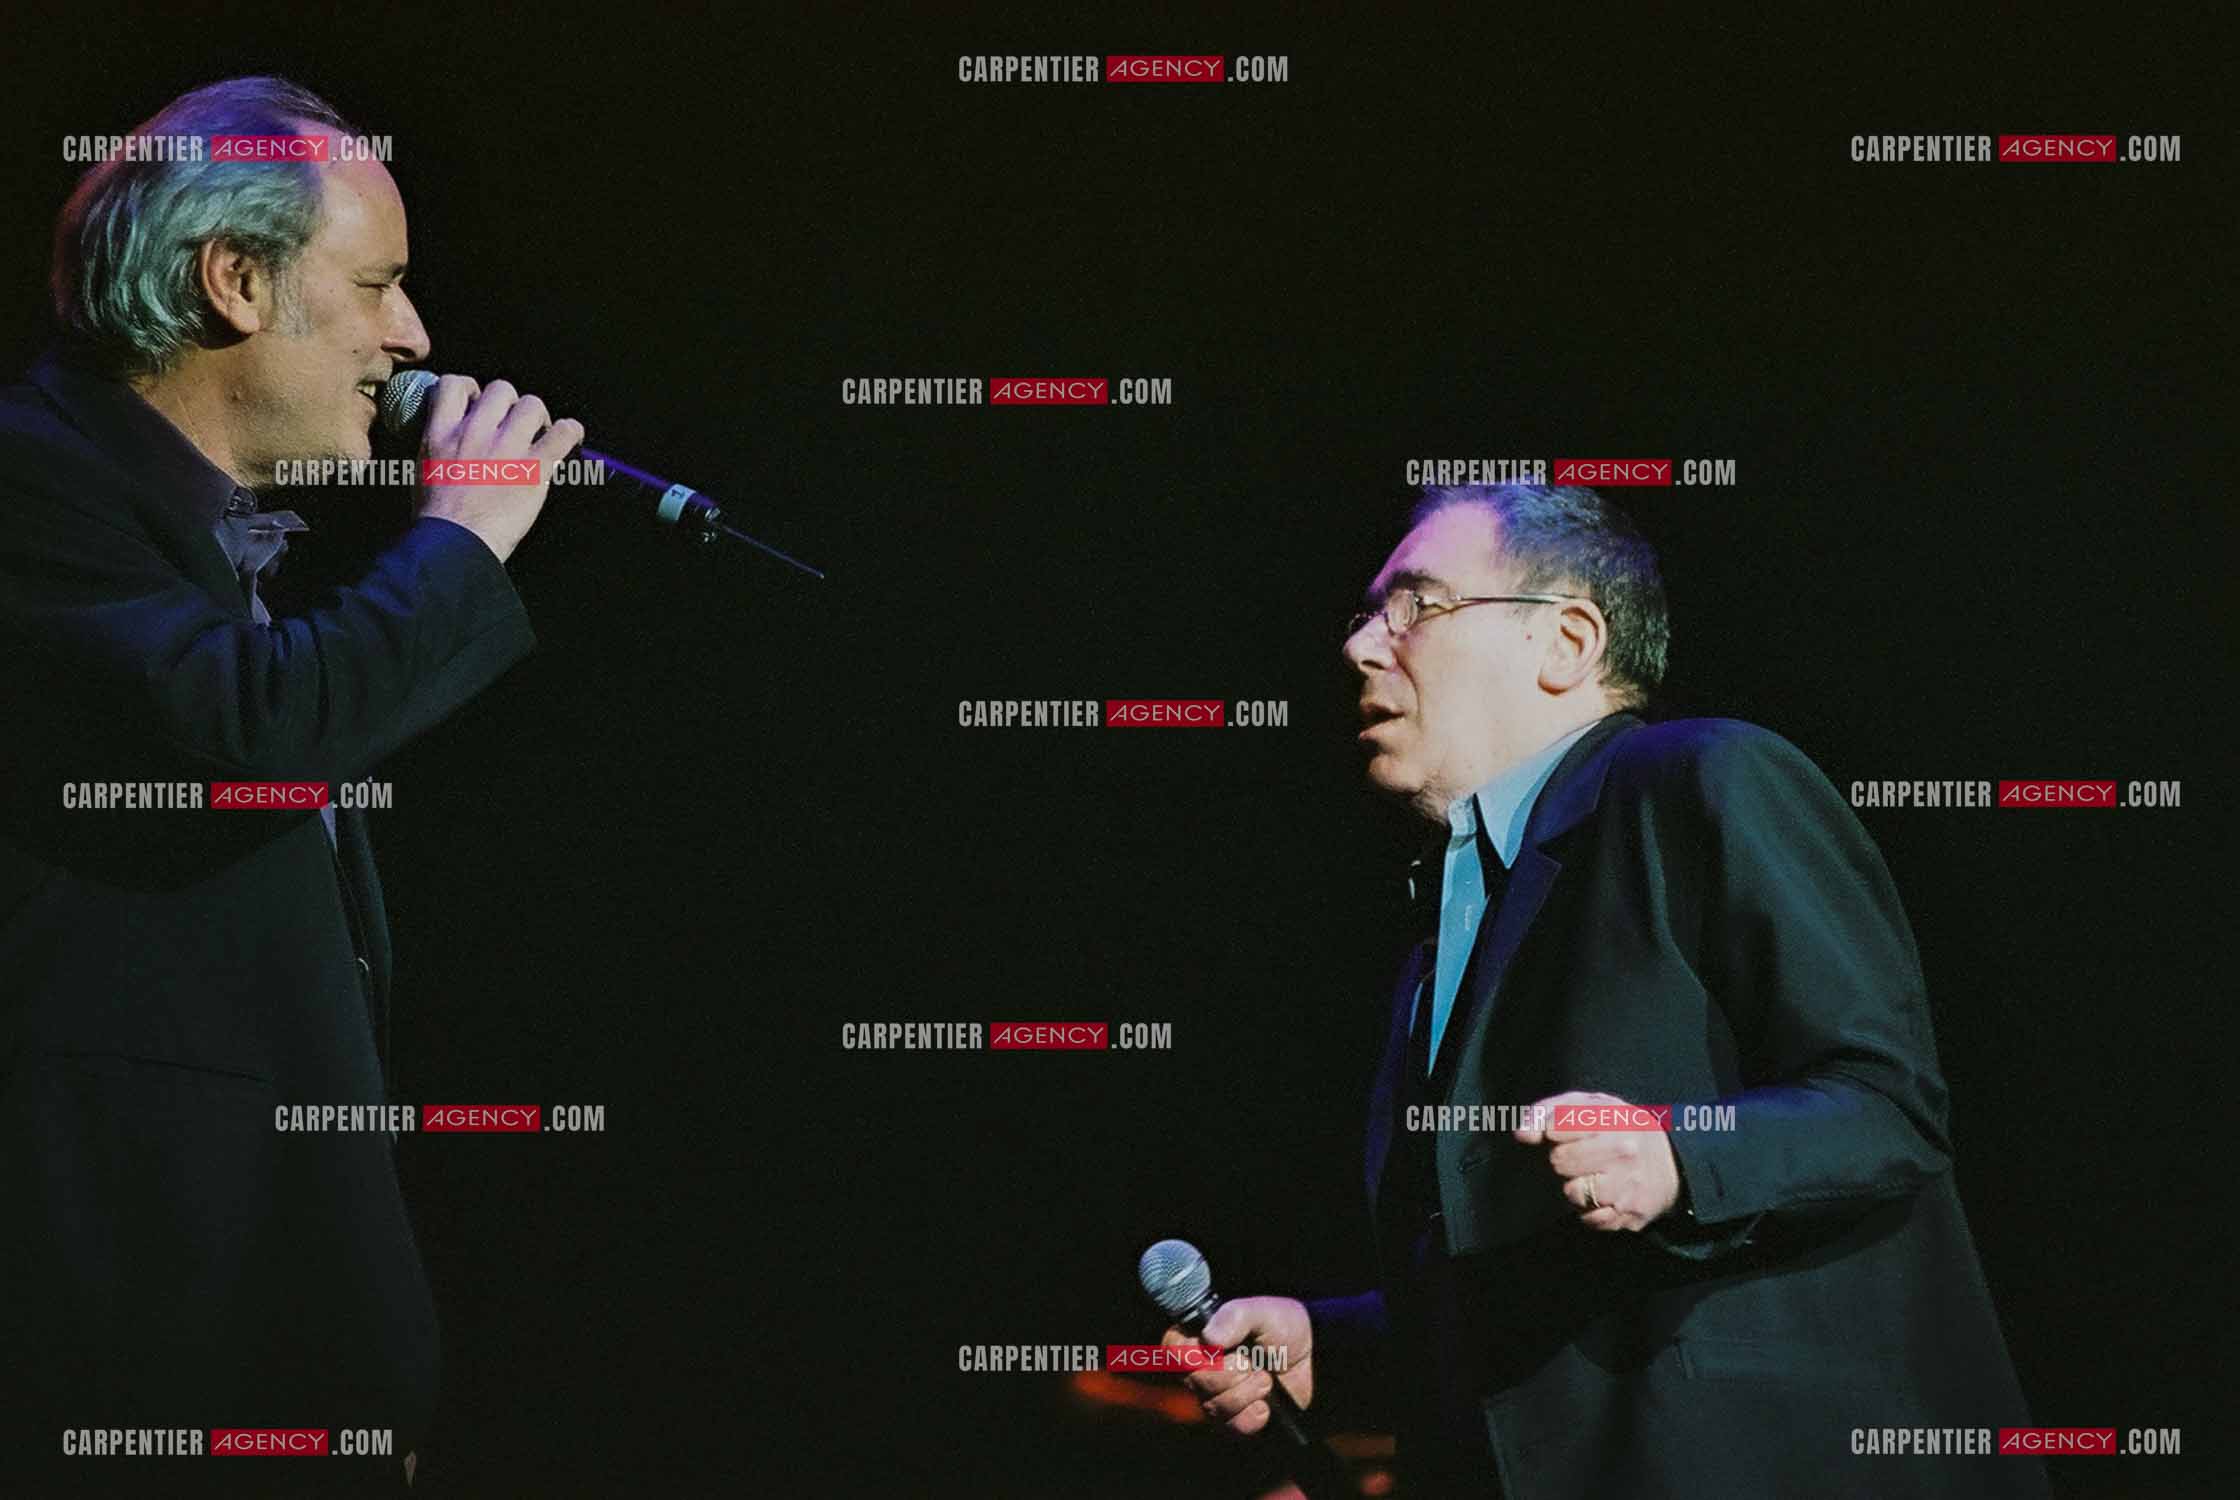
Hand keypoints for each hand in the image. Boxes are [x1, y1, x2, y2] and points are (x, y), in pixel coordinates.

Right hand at [413, 375, 584, 562]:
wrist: (455, 546)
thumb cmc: (437, 519)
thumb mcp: (423, 470)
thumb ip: (439, 447)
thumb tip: (450, 439)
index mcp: (441, 433)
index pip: (453, 384)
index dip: (469, 388)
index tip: (476, 402)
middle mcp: (474, 432)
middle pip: (501, 390)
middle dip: (509, 403)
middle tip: (513, 424)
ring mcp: (506, 448)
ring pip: (532, 405)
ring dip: (538, 417)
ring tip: (540, 433)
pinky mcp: (535, 468)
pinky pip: (563, 433)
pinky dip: (571, 432)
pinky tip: (571, 438)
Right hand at [1162, 1295, 1313, 1435]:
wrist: (1316, 1360)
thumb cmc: (1283, 1329)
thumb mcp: (1262, 1312)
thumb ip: (1235, 1316)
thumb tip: (1210, 1340)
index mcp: (1201, 1338)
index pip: (1173, 1347)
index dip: (1189, 1352)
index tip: (1216, 1347)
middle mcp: (1202, 1370)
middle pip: (1196, 1380)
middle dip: (1231, 1370)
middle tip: (1254, 1360)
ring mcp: (1216, 1398)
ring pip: (1214, 1405)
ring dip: (1248, 1390)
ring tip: (1266, 1378)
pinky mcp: (1234, 1422)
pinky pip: (1232, 1426)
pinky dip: (1253, 1415)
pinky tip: (1266, 1404)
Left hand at [1514, 1090, 1680, 1231]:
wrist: (1673, 1162)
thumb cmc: (1619, 1128)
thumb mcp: (1588, 1105)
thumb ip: (1547, 1112)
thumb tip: (1522, 1134)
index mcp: (1611, 1120)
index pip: (1556, 1128)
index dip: (1554, 1131)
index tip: (1566, 1132)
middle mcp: (1623, 1153)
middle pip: (1560, 1162)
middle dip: (1564, 1159)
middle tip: (1582, 1155)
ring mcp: (1628, 1186)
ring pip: (1572, 1193)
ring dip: (1575, 1186)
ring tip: (1592, 1175)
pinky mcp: (1630, 1215)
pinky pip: (1589, 1219)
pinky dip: (1588, 1210)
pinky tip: (1602, 1195)